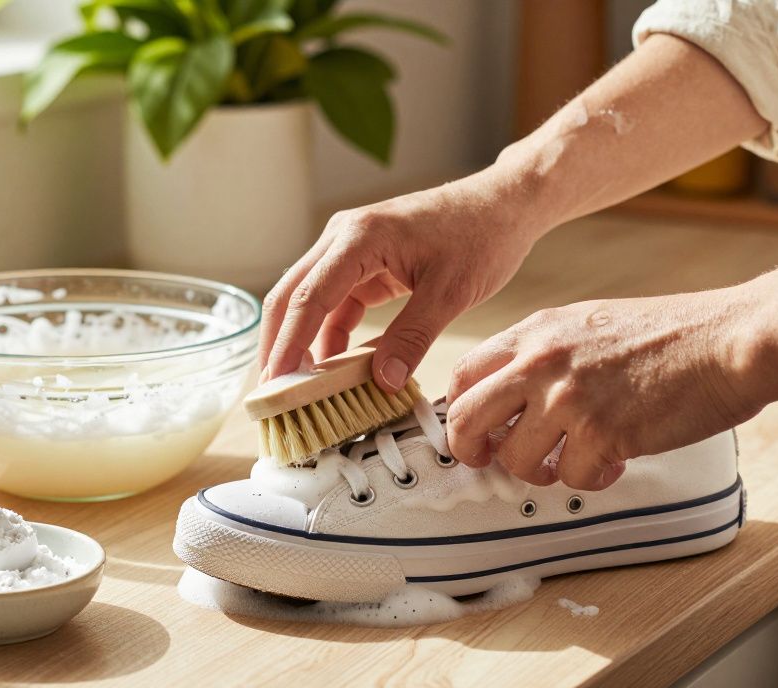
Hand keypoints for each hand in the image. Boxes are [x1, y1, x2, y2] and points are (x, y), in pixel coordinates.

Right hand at [259, 169, 544, 390]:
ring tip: (299, 388)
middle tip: (273, 394)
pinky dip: (330, 336)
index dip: (289, 345)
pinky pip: (335, 304)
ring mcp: (349, 250)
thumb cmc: (482, 234)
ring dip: (302, 343)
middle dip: (279, 346)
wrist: (504, 204)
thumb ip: (413, 337)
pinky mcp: (362, 264)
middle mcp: (343, 238)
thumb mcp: (452, 292)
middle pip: (291, 296)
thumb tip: (383, 382)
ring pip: (308, 301)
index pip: (309, 297)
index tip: (276, 384)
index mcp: (360, 237)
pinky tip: (335, 369)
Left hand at [445, 290, 762, 490]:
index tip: (473, 429)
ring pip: (517, 461)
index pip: (462, 375)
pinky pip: (573, 478)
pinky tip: (616, 459)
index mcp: (534, 333)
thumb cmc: (670, 333)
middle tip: (490, 461)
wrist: (729, 339)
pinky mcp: (602, 434)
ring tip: (573, 458)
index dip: (459, 410)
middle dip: (471, 451)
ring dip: (542, 471)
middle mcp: (541, 363)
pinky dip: (593, 478)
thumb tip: (506, 395)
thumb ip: (541, 354)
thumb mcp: (586, 323)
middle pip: (466, 420)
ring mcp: (569, 400)